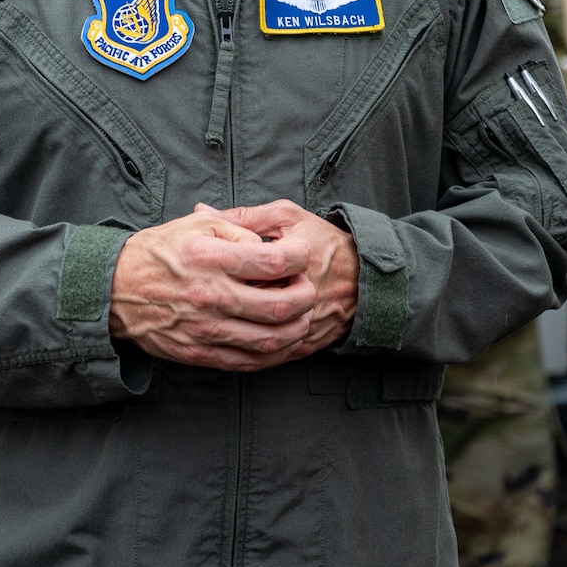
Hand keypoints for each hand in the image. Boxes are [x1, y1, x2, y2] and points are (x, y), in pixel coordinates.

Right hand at [107, 208, 318, 370]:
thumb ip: (234, 229)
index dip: (298, 259)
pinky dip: (275, 354)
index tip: (302, 256)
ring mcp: (205, 328)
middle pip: (280, 306)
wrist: (115, 289)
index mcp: (209, 258)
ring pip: (271, 340)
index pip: (273, 262)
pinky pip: (249, 362)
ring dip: (297, 329)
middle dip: (306, 297)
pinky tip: (282, 341)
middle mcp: (210, 295)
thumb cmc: (157, 253)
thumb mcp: (193, 225)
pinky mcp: (200, 352)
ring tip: (301, 316)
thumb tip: (266, 245)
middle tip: (308, 289)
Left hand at [217, 199, 358, 358]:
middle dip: (226, 301)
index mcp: (291, 259)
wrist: (364, 274)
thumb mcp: (285, 218)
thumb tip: (202, 210)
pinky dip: (249, 350)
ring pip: (259, 335)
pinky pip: (272, 356)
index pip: (245, 269)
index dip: (223, 269)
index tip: (211, 266)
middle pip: (249, 305)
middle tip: (211, 293)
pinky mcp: (305, 345)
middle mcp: (298, 296)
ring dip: (234, 329)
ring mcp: (303, 325)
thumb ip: (244, 217)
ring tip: (220, 315)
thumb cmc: (321, 240)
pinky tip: (230, 338)